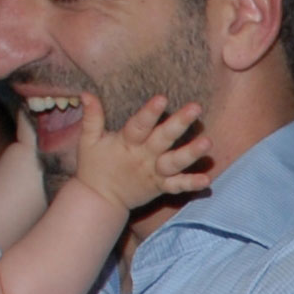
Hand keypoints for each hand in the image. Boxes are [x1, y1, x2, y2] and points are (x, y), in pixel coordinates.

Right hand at [76, 93, 209, 209]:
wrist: (99, 200)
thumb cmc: (94, 167)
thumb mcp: (88, 141)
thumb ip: (91, 117)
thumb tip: (86, 93)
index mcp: (126, 144)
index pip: (138, 126)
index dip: (150, 113)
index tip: (162, 99)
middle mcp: (143, 157)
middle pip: (162, 139)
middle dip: (179, 123)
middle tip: (195, 108)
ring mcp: (154, 173)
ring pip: (174, 162)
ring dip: (191, 153)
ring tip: (207, 143)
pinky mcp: (160, 187)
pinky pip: (177, 186)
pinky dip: (191, 183)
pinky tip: (207, 179)